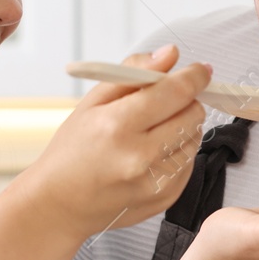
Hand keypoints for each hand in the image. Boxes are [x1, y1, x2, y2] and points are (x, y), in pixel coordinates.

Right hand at [19, 44, 208, 236]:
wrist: (59, 205)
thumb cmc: (72, 151)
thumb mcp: (92, 102)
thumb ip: (134, 72)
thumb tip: (170, 54)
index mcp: (117, 125)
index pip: (175, 91)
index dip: (194, 76)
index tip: (199, 70)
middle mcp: (139, 156)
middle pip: (192, 114)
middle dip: (186, 101)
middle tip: (165, 103)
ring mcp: (154, 182)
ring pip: (195, 138)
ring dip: (181, 128)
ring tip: (151, 133)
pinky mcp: (165, 198)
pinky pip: (189, 163)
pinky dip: (177, 153)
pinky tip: (150, 155)